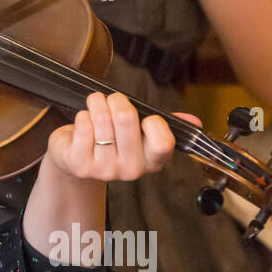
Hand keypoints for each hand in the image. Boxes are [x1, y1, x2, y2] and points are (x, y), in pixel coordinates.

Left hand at [45, 91, 196, 181]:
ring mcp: (105, 170)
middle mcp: (131, 170)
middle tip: (112, 101)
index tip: (146, 117)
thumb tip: (194, 122)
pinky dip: (82, 116)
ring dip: (96, 103)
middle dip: (117, 100)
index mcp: (152, 161)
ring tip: (95, 105)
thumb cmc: (112, 139)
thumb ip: (165, 125)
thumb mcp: (139, 133)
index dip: (154, 122)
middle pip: (126, 118)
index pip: (163, 142)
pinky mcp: (81, 164)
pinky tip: (83, 123)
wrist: (76, 159)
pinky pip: (83, 124)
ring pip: (101, 118)